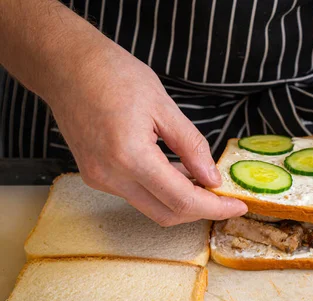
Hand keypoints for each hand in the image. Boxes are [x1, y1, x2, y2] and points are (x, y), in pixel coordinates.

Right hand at [47, 41, 246, 225]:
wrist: (65, 65)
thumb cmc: (112, 75)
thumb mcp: (164, 106)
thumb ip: (192, 146)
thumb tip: (213, 178)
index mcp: (130, 157)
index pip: (182, 200)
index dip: (215, 208)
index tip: (237, 206)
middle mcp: (111, 176)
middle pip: (167, 214)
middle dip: (201, 211)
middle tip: (225, 197)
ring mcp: (99, 179)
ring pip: (152, 208)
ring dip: (181, 201)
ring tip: (204, 181)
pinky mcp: (95, 176)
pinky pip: (136, 195)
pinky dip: (161, 191)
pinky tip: (177, 173)